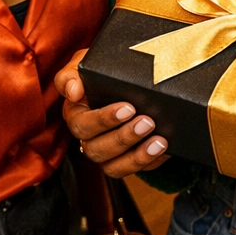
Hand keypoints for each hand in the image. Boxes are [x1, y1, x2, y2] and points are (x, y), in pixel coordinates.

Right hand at [54, 49, 169, 177]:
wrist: (136, 74)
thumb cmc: (103, 71)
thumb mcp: (85, 64)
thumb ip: (71, 75)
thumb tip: (74, 91)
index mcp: (77, 116)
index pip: (82, 126)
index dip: (104, 120)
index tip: (128, 108)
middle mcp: (89, 139)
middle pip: (97, 150)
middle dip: (124, 137)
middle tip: (147, 122)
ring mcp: (109, 153)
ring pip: (114, 167)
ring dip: (137, 156)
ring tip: (159, 141)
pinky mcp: (128, 160)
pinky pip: (136, 170)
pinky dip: (150, 162)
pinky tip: (163, 149)